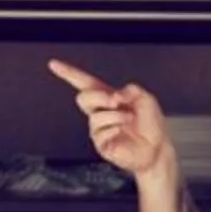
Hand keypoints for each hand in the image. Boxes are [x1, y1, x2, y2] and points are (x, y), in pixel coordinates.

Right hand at [49, 58, 173, 178]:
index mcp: (107, 97)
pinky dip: (116, 128)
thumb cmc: (150, 123)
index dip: (68, 73)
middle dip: (99, 97)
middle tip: (116, 101)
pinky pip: (102, 131)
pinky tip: (124, 132)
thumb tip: (115, 95)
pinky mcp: (101, 144)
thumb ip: (131, 90)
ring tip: (129, 119)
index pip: (84, 83)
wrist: (157, 147)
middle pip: (83, 97)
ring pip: (95, 116)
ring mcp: (98, 129)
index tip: (53, 64)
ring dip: (116, 115)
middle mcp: (99, 112)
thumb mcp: (146, 99)